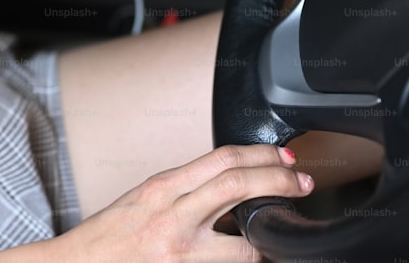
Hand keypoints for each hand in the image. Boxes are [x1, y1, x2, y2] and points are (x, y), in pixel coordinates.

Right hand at [56, 144, 313, 261]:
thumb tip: (224, 185)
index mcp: (162, 187)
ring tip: (289, 225)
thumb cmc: (107, 237)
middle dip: (278, 181)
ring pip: (245, 240)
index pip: (221, 160)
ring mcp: (181, 250)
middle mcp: (172, 214)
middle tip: (301, 182)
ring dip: (272, 233)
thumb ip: (181, 191)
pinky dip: (248, 260)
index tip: (281, 158)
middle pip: (237, 186)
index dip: (260, 156)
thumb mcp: (142, 199)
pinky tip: (259, 256)